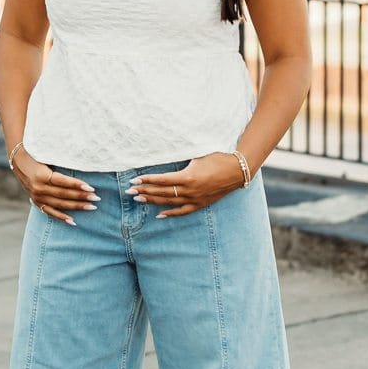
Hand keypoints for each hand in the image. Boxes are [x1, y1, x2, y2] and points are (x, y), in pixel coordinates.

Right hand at [10, 146, 97, 224]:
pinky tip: (73, 221)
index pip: (63, 182)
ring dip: (77, 206)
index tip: (91, 187)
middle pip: (64, 194)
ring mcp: (37, 196)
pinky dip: (62, 217)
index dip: (77, 185)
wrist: (17, 160)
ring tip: (91, 207)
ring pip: (60, 204)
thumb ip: (60, 159)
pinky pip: (50, 212)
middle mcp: (38, 188)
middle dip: (81, 196)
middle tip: (97, 198)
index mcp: (41, 175)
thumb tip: (80, 160)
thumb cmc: (36, 153)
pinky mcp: (36, 201)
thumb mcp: (45, 154)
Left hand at [129, 153, 243, 217]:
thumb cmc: (217, 158)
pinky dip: (170, 213)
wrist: (237, 170)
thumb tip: (163, 153)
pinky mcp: (200, 204)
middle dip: (144, 191)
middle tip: (130, 191)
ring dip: (153, 200)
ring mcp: (195, 199)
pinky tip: (159, 215)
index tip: (134, 179)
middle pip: (162, 192)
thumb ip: (181, 159)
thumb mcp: (197, 155)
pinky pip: (183, 212)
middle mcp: (189, 190)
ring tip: (139, 199)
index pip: (161, 180)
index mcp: (188, 177)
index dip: (146, 180)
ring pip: (169, 202)